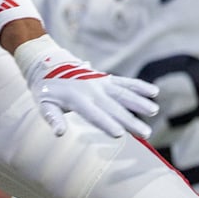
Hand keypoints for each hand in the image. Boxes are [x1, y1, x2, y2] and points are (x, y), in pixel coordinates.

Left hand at [16, 36, 158, 137]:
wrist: (47, 63)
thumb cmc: (46, 90)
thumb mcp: (43, 105)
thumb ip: (52, 118)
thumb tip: (59, 133)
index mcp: (77, 99)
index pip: (94, 114)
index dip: (106, 123)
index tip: (119, 134)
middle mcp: (92, 90)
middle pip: (114, 108)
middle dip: (130, 120)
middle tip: (145, 133)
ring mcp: (100, 83)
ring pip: (123, 93)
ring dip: (139, 102)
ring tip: (154, 111)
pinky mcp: (106, 79)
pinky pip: (125, 82)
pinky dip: (139, 86)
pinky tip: (154, 92)